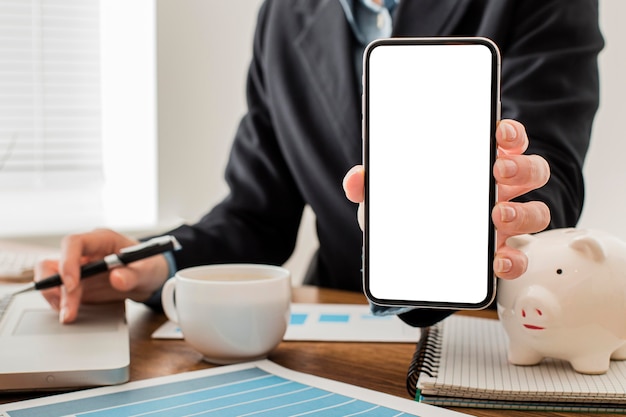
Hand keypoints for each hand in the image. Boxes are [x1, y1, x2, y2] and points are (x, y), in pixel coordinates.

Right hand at [35, 228, 170, 323]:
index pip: (74, 242)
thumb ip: (134, 275)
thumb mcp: (148, 271)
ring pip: (51, 277)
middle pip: (55, 262)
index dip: (68, 262)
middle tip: (67, 309)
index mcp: (102, 239)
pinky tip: (70, 313)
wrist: (149, 277)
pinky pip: (58, 291)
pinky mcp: (76, 283)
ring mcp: (78, 267)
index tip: (72, 285)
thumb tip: (117, 278)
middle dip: (56, 287)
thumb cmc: (148, 266)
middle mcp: (85, 252)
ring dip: (54, 297)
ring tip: (68, 315)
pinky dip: (60, 303)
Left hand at [342, 118, 549, 279]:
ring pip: (538, 210)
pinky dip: (515, 260)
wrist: (410, 256)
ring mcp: (503, 222)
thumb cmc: (409, 212)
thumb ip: (371, 185)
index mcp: (476, 166)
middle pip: (532, 170)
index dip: (510, 133)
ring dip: (524, 212)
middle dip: (522, 167)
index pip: (506, 140)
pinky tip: (498, 261)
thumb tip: (356, 179)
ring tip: (498, 215)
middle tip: (498, 171)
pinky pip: (521, 257)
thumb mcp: (387, 196)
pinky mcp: (500, 253)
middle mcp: (498, 190)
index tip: (499, 133)